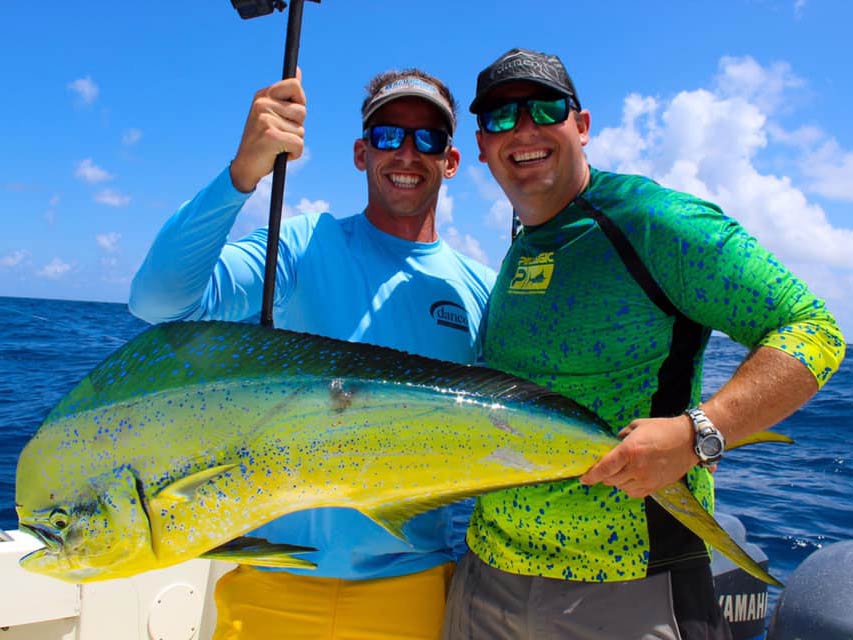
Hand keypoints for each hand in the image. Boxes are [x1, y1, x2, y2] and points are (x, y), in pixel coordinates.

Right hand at [230, 69, 306, 192]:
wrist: (245, 166)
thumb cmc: (263, 141)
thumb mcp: (273, 113)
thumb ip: (287, 95)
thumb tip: (298, 71)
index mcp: (262, 95)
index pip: (295, 85)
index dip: (299, 102)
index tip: (290, 115)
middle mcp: (262, 104)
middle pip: (302, 111)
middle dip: (297, 127)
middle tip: (279, 134)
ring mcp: (265, 119)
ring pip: (301, 130)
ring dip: (294, 142)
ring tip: (277, 145)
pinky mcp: (271, 136)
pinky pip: (299, 144)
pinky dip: (294, 154)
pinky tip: (279, 155)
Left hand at [579, 415, 697, 497]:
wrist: (689, 440)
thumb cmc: (663, 429)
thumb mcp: (637, 426)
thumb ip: (621, 436)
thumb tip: (612, 445)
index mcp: (629, 450)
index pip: (604, 468)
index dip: (591, 476)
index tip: (583, 479)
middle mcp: (636, 467)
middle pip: (610, 479)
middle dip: (603, 475)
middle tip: (605, 468)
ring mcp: (646, 479)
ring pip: (621, 487)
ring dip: (617, 480)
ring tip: (622, 470)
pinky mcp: (655, 486)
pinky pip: (634, 493)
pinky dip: (628, 487)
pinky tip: (631, 478)